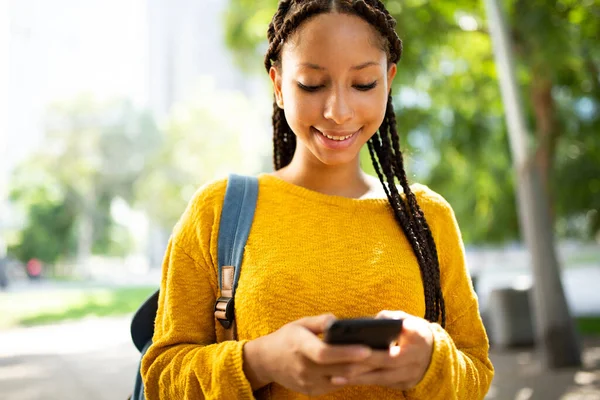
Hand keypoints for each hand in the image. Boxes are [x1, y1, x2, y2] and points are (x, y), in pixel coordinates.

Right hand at [243, 314, 373, 395]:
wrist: (266, 361)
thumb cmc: (286, 338)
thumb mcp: (300, 323)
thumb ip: (320, 322)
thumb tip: (339, 322)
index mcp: (300, 347)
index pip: (325, 353)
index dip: (347, 353)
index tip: (367, 348)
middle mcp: (304, 368)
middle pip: (338, 370)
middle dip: (364, 364)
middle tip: (386, 356)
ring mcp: (307, 382)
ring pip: (340, 380)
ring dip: (360, 372)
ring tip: (381, 362)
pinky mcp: (311, 391)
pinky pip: (335, 386)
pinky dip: (349, 378)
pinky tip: (363, 369)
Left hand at [332, 311, 433, 390]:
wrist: (436, 352)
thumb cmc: (415, 331)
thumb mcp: (407, 319)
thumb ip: (391, 317)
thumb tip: (373, 322)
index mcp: (416, 344)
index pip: (392, 353)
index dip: (373, 355)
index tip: (355, 352)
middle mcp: (413, 364)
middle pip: (382, 369)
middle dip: (359, 370)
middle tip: (336, 368)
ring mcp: (409, 378)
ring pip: (380, 380)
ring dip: (357, 379)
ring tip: (335, 378)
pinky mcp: (404, 385)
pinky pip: (381, 383)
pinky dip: (364, 381)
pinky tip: (345, 380)